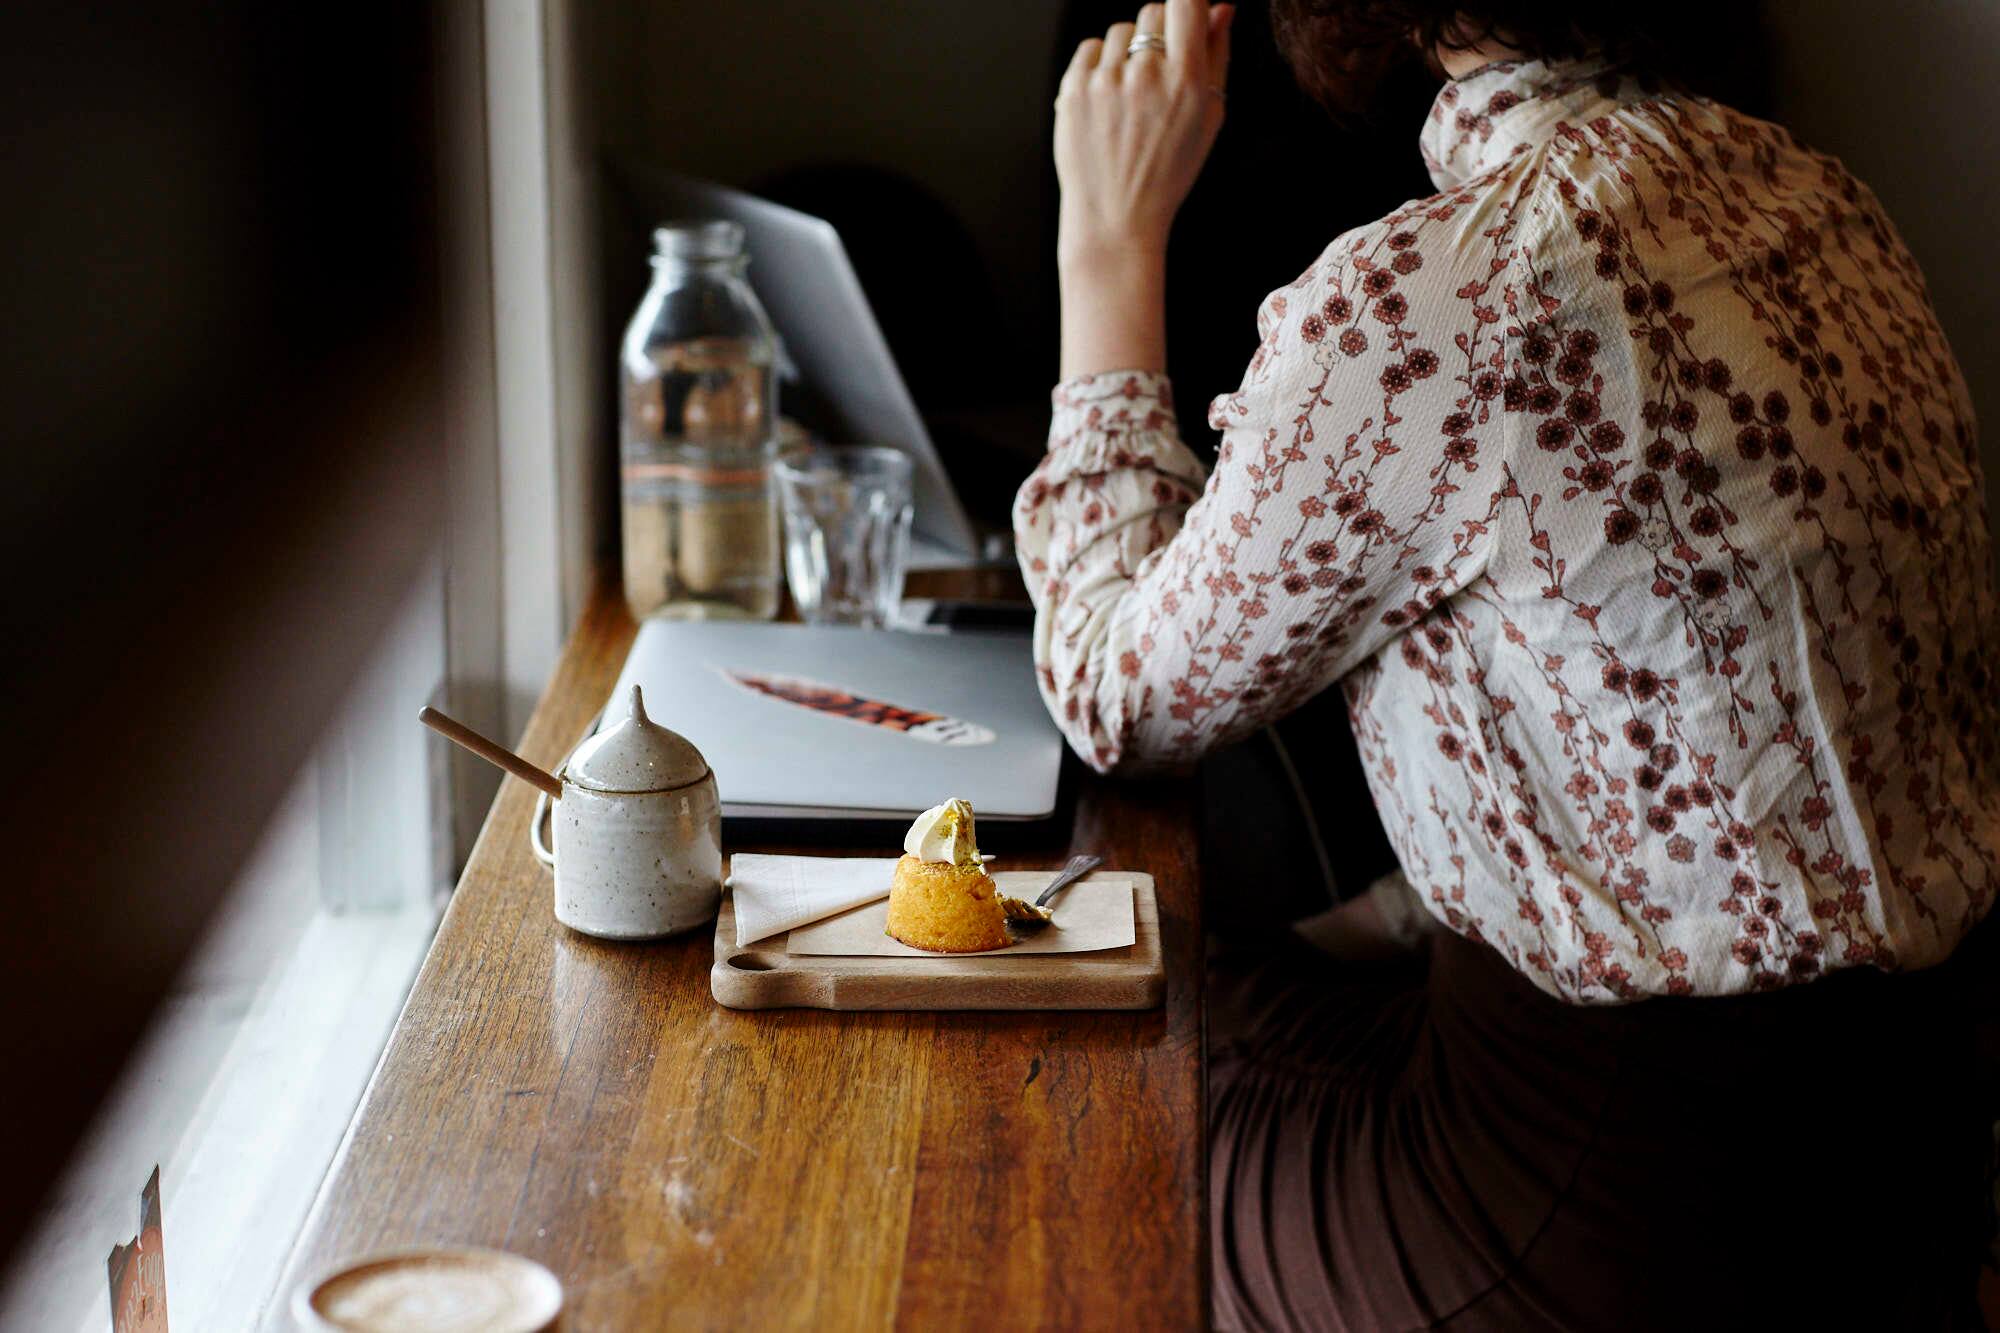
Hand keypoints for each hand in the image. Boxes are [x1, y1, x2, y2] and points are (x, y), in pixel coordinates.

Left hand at [1053, 0, 1233, 265]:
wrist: (1117, 218)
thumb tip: (1222, 7)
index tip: (1188, 18)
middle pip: (1154, 11)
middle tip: (1161, 73)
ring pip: (1121, 31)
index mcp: (1186, 80)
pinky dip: (1100, 66)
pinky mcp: (1073, 89)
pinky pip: (1091, 48)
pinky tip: (1108, 100)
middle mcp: (1144, 74)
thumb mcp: (1208, 120)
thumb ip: (1217, 57)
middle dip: (1161, 33)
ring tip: (1132, 96)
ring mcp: (1105, 81)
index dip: (1189, 5)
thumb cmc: (1168, 172)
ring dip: (1129, 52)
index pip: (1187, 2)